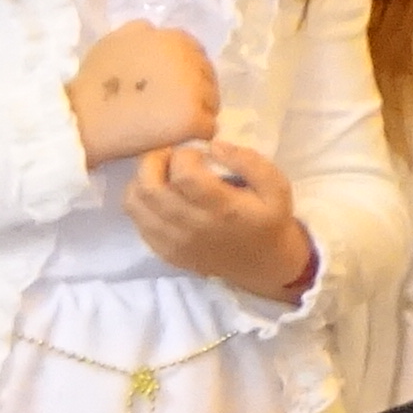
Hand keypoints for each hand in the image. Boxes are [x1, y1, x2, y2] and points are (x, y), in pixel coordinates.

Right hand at [67, 21, 219, 163]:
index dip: (187, 71)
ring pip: (212, 103)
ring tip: (170, 121)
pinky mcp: (193, 117)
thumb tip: (158, 33)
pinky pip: (209, 127)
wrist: (83, 118)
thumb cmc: (95, 82)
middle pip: (208, 78)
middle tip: (172, 106)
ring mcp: (193, 88)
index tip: (171, 85)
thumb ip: (143, 34)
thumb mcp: (116, 42)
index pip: (197, 53)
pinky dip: (195, 134)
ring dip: (198, 112)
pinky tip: (174, 136)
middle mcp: (188, 58)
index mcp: (171, 38)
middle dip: (195, 91)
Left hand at [129, 142, 317, 299]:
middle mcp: (194, 227)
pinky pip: (136, 219)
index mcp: (224, 210)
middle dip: (155, 161)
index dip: (184, 155)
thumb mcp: (278, 187)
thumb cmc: (269, 221)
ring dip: (142, 180)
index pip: (184, 175)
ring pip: (135, 202)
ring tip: (161, 175)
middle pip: (150, 187)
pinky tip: (160, 197)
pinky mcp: (164, 250)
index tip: (198, 155)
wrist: (264, 265)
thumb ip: (250, 162)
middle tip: (170, 158)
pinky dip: (140, 201)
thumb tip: (215, 147)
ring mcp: (175, 242)